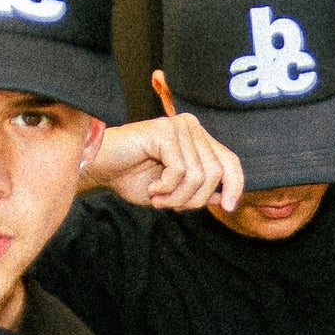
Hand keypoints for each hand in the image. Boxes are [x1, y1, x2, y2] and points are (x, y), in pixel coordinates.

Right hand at [97, 98, 247, 211]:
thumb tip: (228, 198)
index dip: (235, 185)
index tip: (229, 207)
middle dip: (194, 198)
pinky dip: (166, 188)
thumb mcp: (174, 191)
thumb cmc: (132, 177)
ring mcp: (178, 126)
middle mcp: (191, 126)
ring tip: (158, 197)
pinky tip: (152, 188)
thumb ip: (201, 190)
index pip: (229, 160)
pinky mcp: (164, 131)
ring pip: (198, 175)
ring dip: (177, 197)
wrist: (99, 168)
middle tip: (170, 205)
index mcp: (197, 137)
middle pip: (215, 172)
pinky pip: (179, 171)